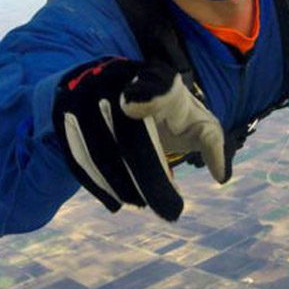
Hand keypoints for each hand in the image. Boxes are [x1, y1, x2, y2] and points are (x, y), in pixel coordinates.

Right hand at [53, 57, 223, 220]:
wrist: (113, 86)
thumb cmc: (165, 109)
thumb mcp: (192, 117)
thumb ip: (212, 141)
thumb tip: (222, 176)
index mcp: (157, 77)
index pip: (156, 84)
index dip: (148, 93)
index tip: (133, 106)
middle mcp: (117, 80)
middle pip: (129, 134)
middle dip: (150, 177)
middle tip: (172, 211)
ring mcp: (87, 97)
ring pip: (101, 149)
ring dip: (123, 184)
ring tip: (142, 205)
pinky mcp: (65, 115)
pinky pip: (77, 154)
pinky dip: (96, 183)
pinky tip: (115, 203)